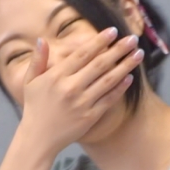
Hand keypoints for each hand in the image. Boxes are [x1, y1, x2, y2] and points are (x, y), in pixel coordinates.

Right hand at [18, 28, 141, 154]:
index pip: (82, 54)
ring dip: (125, 66)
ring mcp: (82, 103)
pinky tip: (130, 77)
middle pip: (100, 64)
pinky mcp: (90, 117)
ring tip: (138, 54)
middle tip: (133, 39)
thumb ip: (37, 60)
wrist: (38, 139)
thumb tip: (42, 40)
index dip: (99, 41)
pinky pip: (108, 99)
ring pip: (108, 80)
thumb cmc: (35, 108)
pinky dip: (120, 88)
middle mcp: (71, 88)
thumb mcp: (30, 82)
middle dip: (118, 50)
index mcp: (56, 76)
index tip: (113, 31)